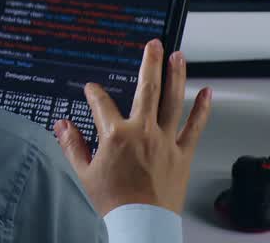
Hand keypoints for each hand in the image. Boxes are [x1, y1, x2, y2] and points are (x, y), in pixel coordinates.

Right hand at [53, 39, 212, 215]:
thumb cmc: (114, 202)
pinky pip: (194, 127)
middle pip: (147, 88)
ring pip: (173, 100)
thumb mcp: (84, 173)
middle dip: (150, 62)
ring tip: (178, 56)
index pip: (101, 103)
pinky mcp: (182, 154)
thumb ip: (72, 145)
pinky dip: (202, 109)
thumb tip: (62, 125)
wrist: (142, 224)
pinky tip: (207, 93)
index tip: (91, 89)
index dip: (94, 93)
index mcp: (115, 135)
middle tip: (153, 45)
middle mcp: (142, 132)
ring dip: (176, 75)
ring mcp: (165, 141)